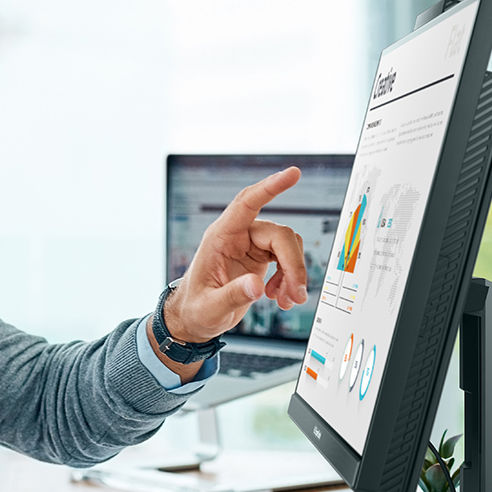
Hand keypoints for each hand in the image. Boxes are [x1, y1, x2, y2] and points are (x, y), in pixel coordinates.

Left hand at [162, 167, 307, 344]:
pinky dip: (290, 279)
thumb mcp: (209, 307)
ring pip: (287, 246)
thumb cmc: (195, 308)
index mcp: (219, 237)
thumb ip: (232, 296)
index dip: (270, 187)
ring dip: (294, 273)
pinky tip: (281, 298)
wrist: (194, 317)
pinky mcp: (260, 257)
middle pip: (279, 234)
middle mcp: (237, 236)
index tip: (292, 174)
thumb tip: (257, 285)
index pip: (247, 203)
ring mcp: (250, 245)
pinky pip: (286, 258)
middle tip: (297, 293)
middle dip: (294, 263)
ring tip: (287, 300)